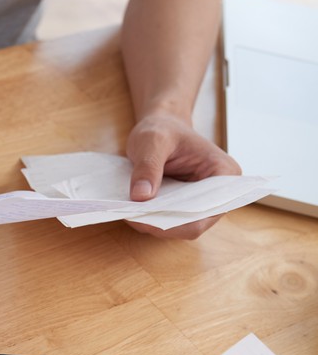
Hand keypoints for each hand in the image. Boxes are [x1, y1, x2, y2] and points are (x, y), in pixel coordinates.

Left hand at [126, 111, 240, 238]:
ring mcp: (201, 203)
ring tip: (128, 213)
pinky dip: (150, 219)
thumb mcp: (152, 141)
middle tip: (131, 216)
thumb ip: (148, 167)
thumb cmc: (163, 129)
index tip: (148, 215)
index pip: (207, 209)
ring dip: (153, 224)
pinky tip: (132, 211)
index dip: (179, 219)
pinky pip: (168, 221)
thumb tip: (141, 197)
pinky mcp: (183, 207)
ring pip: (179, 227)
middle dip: (162, 224)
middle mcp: (219, 194)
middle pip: (193, 224)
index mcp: (225, 174)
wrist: (161, 127)